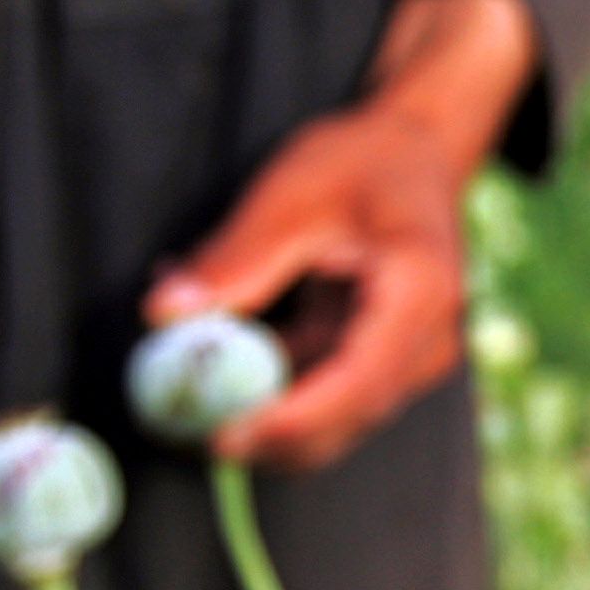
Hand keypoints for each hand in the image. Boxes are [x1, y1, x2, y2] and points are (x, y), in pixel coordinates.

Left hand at [145, 0, 537, 471]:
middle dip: (264, 434)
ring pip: (329, 424)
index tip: (224, 432)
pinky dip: (267, 390)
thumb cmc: (360, 162)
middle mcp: (427, 344)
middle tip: (182, 425)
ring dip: (257, 411)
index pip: (360, 382)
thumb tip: (162, 312)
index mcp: (420, 292)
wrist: (414, 155)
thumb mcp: (292, 195)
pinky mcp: (382, 369)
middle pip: (344, 420)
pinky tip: (218, 354)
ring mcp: (409, 364)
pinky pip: (320, 400)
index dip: (292, 419)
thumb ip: (234, 259)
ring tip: (187, 377)